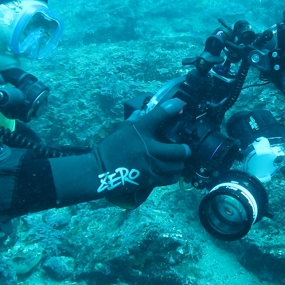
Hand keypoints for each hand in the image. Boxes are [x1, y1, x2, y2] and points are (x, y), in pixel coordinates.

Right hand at [47, 98, 189, 208]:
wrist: (100, 171)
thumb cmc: (110, 149)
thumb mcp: (121, 130)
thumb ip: (135, 120)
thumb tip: (143, 111)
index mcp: (139, 131)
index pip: (159, 115)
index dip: (172, 107)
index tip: (180, 104)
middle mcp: (148, 147)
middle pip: (178, 150)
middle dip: (185, 150)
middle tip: (185, 149)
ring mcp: (150, 165)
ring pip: (176, 166)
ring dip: (179, 164)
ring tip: (178, 162)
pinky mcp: (149, 179)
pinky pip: (169, 179)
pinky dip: (173, 175)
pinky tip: (172, 173)